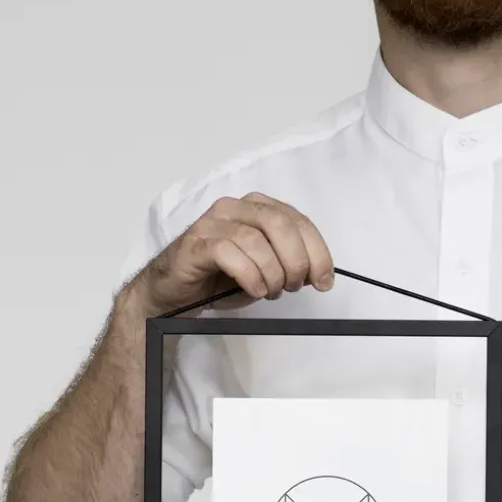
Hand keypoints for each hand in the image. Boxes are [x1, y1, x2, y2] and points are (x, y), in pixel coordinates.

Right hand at [128, 192, 334, 315]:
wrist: (176, 292)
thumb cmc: (221, 278)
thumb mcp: (267, 270)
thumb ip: (291, 263)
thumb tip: (319, 273)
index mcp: (258, 208)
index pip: (298, 221)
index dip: (318, 251)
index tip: (325, 280)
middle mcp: (236, 208)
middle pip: (280, 225)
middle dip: (296, 261)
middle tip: (295, 286)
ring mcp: (213, 223)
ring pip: (256, 240)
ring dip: (272, 272)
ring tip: (271, 292)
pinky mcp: (196, 243)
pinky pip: (229, 253)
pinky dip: (250, 275)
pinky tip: (255, 290)